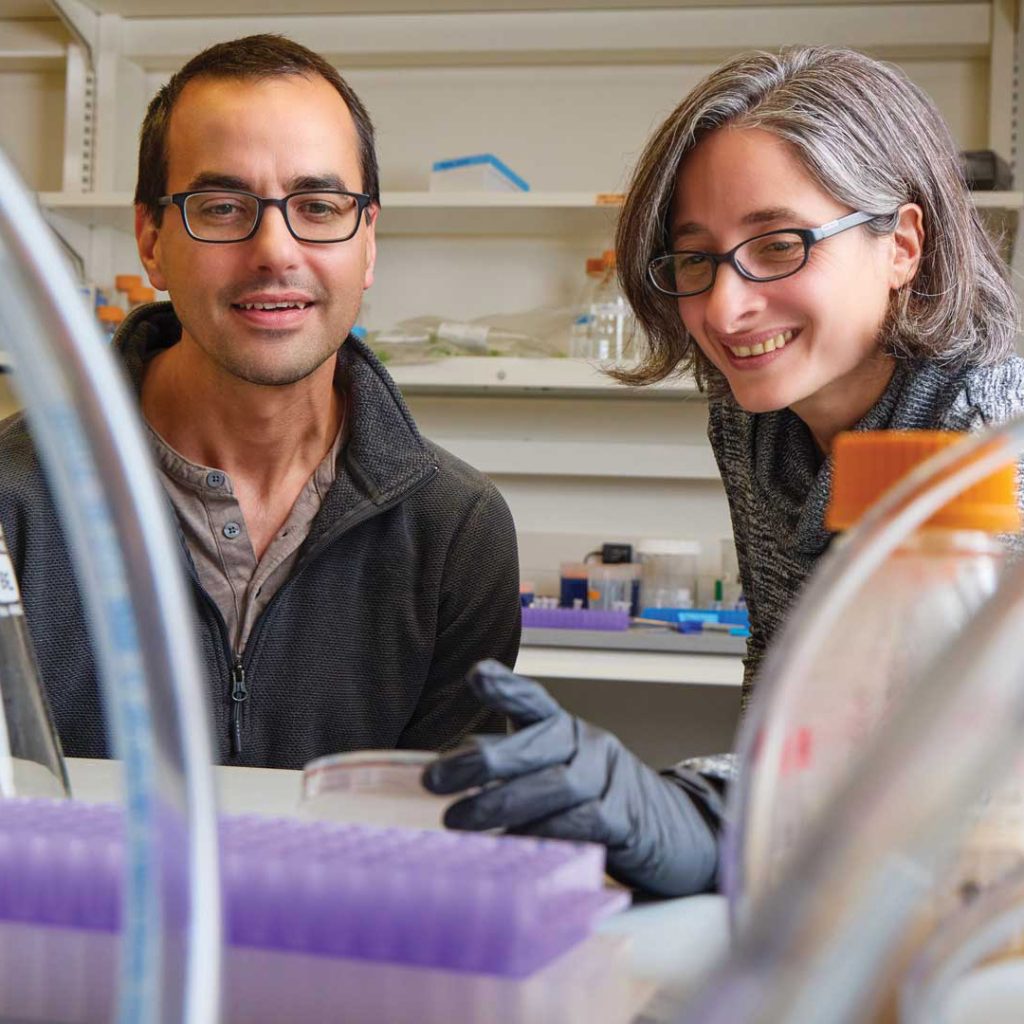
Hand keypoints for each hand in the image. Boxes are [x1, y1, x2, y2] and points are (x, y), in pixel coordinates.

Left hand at [422, 660, 719, 896]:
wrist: (668, 829)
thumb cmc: (589, 799)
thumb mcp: (553, 770)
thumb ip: (510, 767)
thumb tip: (444, 772)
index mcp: (563, 728)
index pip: (534, 700)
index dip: (506, 687)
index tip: (476, 674)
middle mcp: (587, 744)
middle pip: (537, 743)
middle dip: (482, 760)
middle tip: (434, 780)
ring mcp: (610, 779)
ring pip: (556, 785)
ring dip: (501, 804)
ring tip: (456, 822)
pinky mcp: (626, 819)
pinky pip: (583, 824)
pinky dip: (545, 833)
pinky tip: (511, 845)